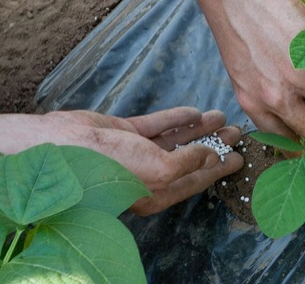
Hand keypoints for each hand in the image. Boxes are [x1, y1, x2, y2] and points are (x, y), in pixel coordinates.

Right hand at [0, 108, 243, 215]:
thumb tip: (210, 156)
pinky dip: (176, 118)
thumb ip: (188, 163)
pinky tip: (195, 112)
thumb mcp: (159, 170)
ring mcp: (136, 152)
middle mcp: (148, 174)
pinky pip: (157, 125)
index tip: (240, 158)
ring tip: (222, 116)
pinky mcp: (126, 133)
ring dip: (199, 128)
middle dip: (214, 145)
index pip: (196, 180)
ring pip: (175, 139)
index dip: (219, 169)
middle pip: (189, 158)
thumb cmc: (113, 166)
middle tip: (236, 132)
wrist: (65, 146)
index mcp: (156, 192)